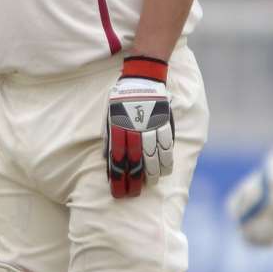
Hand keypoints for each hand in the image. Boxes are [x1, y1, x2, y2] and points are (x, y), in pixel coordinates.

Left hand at [106, 56, 174, 197]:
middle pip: (135, 159)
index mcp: (118, 126)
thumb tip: (105, 159)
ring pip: (152, 154)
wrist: (142, 77)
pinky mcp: (164, 121)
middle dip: (135, 179)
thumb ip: (109, 136)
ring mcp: (150, 124)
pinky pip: (166, 144)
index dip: (118, 177)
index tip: (118, 192)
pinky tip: (166, 170)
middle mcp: (134, 127)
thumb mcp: (109, 115)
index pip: (118, 157)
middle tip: (134, 193)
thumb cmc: (122, 100)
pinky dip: (166, 159)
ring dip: (152, 172)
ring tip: (151, 183)